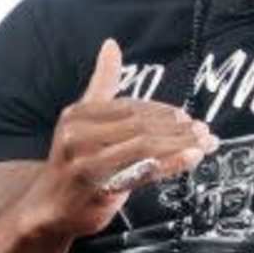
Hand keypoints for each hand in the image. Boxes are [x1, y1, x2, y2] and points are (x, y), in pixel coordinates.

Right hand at [28, 38, 214, 240]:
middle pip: (139, 126)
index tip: (188, 118)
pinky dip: (171, 163)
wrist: (48, 208)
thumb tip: (111, 44)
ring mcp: (87, 163)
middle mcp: (79, 136)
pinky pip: (142, 172)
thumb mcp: (82, 120)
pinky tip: (190, 158)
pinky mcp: (99, 188)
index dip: (162, 112)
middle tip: (204, 131)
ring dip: (180, 144)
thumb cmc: (72, 163)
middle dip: (177, 128)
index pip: (130, 108)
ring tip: (205, 144)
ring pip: (144, 147)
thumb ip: (102, 83)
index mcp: (78, 115)